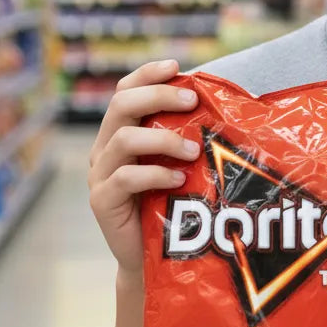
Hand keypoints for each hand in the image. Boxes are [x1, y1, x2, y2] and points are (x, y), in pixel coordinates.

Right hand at [88, 60, 200, 274]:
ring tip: (194, 150)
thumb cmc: (172, 206)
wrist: (152, 260)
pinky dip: (155, 173)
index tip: (176, 66)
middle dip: (159, 96)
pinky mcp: (103, 201)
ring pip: (124, 139)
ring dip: (164, 138)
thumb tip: (226, 107)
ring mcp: (100, 175)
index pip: (125, 90)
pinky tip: (179, 179)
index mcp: (121, 132)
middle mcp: (105, 149)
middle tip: (192, 102)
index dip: (147, 74)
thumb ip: (188, 137)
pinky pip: (125, 178)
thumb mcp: (180, 165)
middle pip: (121, 105)